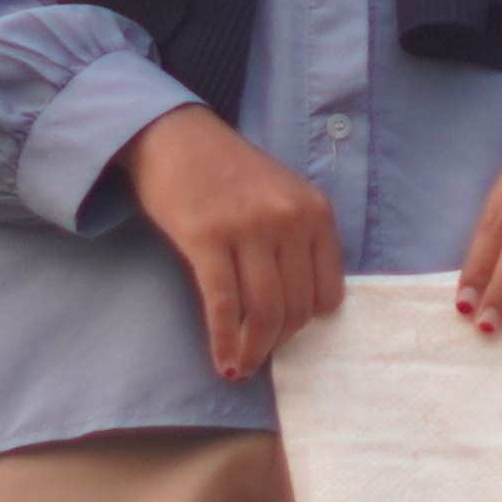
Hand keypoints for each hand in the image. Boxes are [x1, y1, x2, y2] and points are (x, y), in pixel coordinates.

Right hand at [122, 106, 344, 380]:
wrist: (174, 135)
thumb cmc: (228, 170)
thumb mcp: (283, 196)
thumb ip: (298, 240)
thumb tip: (300, 309)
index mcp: (315, 211)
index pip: (327, 291)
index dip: (307, 321)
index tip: (286, 332)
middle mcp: (288, 220)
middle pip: (295, 306)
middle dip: (279, 341)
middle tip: (259, 353)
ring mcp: (248, 229)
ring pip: (263, 311)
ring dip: (254, 350)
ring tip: (243, 365)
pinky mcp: (207, 238)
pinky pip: (223, 305)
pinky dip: (224, 341)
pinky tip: (223, 361)